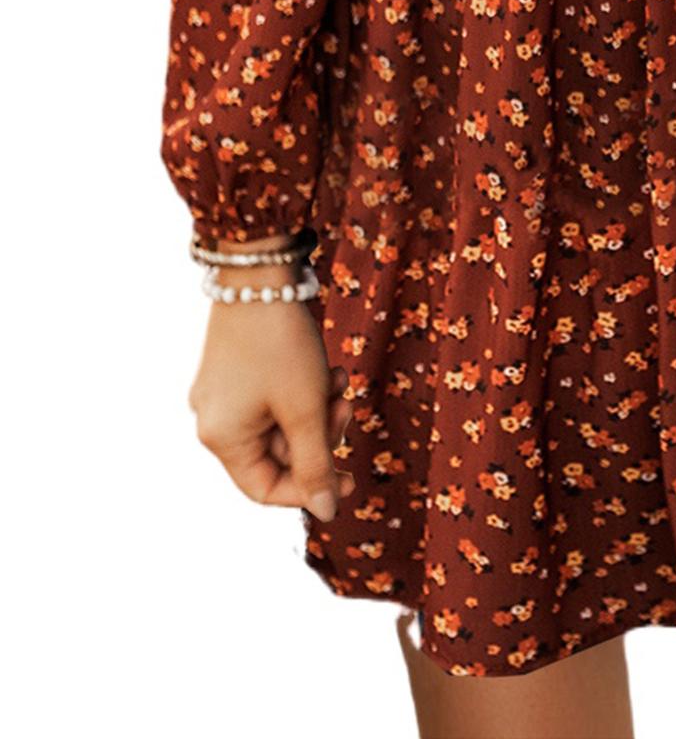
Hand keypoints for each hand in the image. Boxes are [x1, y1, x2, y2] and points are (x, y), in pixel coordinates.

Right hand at [187, 236, 353, 523]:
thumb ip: (317, 463)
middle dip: (320, 434)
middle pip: (277, 454)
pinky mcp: (236, 370)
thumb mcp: (306, 407)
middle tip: (346, 404)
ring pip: (281, 424)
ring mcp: (223, 395)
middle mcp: (214, 421)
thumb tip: (326, 513)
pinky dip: (305, 390)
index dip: (309, 490)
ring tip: (339, 378)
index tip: (349, 477)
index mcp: (221, 439)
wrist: (261, 274)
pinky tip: (327, 367)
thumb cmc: (281, 344)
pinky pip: (276, 398)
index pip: (265, 490)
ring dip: (318, 408)